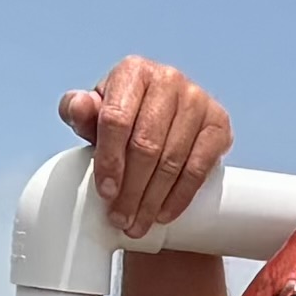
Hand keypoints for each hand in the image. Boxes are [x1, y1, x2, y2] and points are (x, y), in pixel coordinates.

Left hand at [60, 60, 230, 240]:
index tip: (105, 192)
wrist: (170, 121)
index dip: (109, 160)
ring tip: (138, 223)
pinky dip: (179, 197)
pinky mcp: (218, 124)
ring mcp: (197, 100)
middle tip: (120, 218)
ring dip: (152, 200)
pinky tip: (164, 213)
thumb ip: (79, 111)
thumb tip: (77, 107)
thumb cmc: (127, 119)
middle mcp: (168, 79)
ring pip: (171, 161)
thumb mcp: (97, 114)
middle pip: (145, 145)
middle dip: (131, 189)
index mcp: (133, 71)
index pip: (116, 119)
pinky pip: (198, 169)